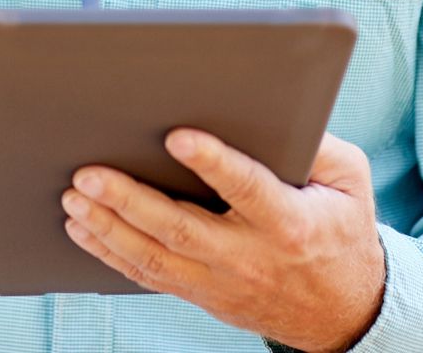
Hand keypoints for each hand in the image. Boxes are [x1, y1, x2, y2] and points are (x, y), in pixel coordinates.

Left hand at [61, 129, 385, 352]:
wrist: (342, 312)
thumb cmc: (341, 231)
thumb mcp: (349, 183)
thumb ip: (319, 146)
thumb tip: (279, 110)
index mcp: (290, 223)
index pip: (246, 189)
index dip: (212, 163)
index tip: (177, 136)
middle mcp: (249, 256)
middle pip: (181, 229)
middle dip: (129, 200)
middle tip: (89, 173)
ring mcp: (220, 281)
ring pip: (154, 258)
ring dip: (107, 227)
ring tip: (73, 197)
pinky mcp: (202, 293)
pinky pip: (148, 276)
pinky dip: (110, 253)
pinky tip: (82, 228)